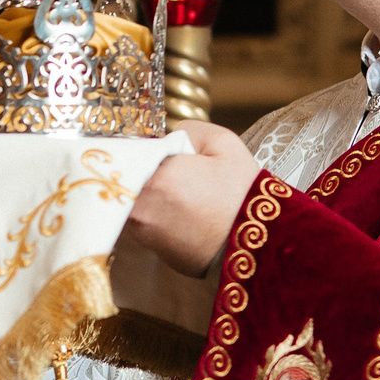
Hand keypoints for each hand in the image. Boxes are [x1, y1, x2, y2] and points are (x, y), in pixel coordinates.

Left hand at [123, 121, 261, 278]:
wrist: (259, 245)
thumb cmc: (243, 195)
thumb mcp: (223, 144)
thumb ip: (186, 130)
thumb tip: (165, 137)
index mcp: (158, 178)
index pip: (127, 155)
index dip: (137, 149)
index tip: (147, 149)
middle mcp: (142, 208)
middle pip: (120, 180)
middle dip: (134, 171)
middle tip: (158, 168)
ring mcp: (142, 233)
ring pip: (125, 202)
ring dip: (138, 193)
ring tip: (171, 191)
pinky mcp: (151, 249)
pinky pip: (137, 222)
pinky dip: (148, 213)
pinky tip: (173, 209)